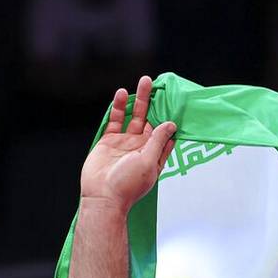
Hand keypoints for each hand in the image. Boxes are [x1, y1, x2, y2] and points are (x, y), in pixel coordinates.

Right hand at [80, 75, 177, 211]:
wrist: (102, 195)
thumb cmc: (127, 184)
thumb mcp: (148, 161)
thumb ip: (158, 141)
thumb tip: (170, 125)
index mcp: (154, 155)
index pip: (165, 134)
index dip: (169, 118)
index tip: (175, 102)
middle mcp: (141, 148)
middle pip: (150, 120)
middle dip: (154, 103)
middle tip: (157, 85)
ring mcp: (125, 143)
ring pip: (134, 117)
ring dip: (139, 100)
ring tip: (144, 82)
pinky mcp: (109, 141)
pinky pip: (115, 120)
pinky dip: (119, 107)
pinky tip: (123, 94)